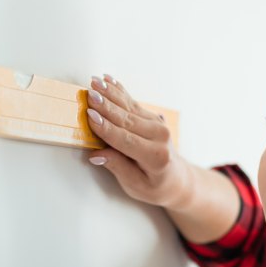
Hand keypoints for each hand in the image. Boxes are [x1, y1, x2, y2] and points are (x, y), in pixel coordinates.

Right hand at [85, 74, 194, 208]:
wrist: (176, 178)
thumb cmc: (154, 186)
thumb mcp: (135, 185)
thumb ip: (117, 167)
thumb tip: (97, 155)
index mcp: (156, 157)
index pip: (125, 140)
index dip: (106, 128)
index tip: (90, 116)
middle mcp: (159, 137)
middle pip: (126, 119)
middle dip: (105, 106)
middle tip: (89, 94)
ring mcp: (158, 124)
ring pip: (129, 107)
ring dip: (110, 93)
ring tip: (95, 82)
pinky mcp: (153, 117)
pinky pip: (133, 103)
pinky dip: (119, 91)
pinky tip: (108, 80)